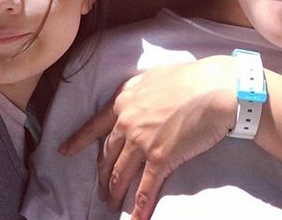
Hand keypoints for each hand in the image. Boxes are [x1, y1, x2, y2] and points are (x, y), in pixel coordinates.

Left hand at [59, 56, 237, 219]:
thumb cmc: (192, 77)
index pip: (94, 125)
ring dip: (115, 192)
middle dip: (103, 175)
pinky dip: (139, 206)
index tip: (65, 151)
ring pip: (121, 174)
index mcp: (124, 100)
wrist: (216, 88)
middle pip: (107, 156)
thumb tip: (132, 99)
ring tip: (113, 204)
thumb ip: (137, 89)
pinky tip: (136, 217)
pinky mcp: (160, 158)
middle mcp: (127, 122)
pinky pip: (145, 188)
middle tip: (102, 188)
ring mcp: (142, 142)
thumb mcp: (154, 75)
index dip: (78, 140)